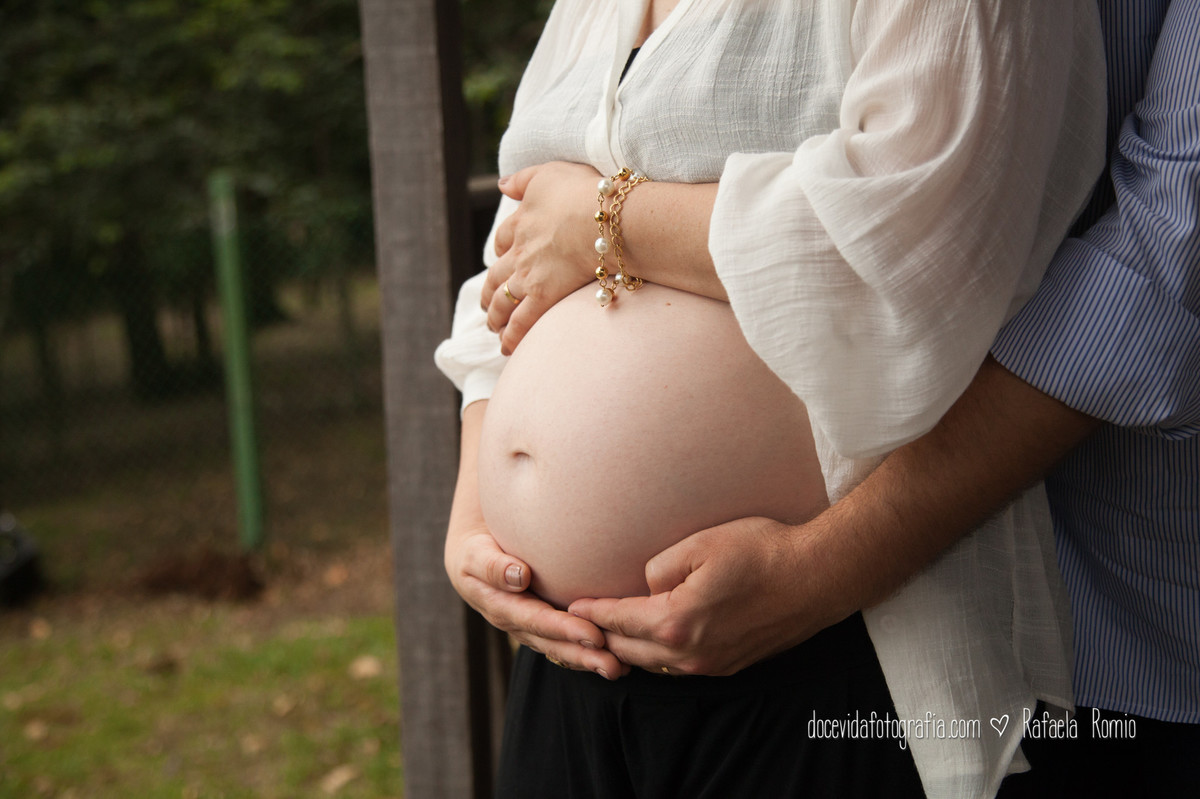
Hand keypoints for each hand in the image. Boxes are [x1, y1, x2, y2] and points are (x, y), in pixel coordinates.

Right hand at [445, 520, 630, 679]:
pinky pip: (566, 643)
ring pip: (562, 649)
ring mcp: (532, 630)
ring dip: (590, 660)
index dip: (564, 630)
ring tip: (621, 669)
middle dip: (583, 656)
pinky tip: (617, 658)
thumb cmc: (476, 552)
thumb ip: (493, 567)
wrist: (474, 561)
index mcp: (502, 608)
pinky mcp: (545, 627)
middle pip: (553, 644)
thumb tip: (520, 576)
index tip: (593, 636)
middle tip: (614, 666)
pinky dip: (589, 651)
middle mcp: (519, 625)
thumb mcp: (475, 555)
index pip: (537, 621)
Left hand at [481, 162, 602, 354]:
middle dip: (490, 291)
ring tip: (494, 327)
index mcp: (521, 222)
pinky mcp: (542, 296)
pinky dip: (511, 336)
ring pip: (502, 300)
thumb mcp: (547, 174)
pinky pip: (520, 322)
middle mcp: (519, 251)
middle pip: (496, 275)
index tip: (501, 258)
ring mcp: (528, 276)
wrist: (600, 218)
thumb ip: (522, 180)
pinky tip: (507, 347)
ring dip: (495, 315)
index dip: (501, 250)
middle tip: (488, 303)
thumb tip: (502, 185)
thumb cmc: (581, 192)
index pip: (503, 239)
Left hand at [568, 517, 849, 675]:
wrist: (817, 577)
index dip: (590, 612)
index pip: (617, 621)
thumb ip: (659, 566)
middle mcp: (689, 653)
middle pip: (627, 651)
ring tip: (606, 635)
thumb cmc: (762, 552)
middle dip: (600, 637)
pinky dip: (655, 656)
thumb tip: (643, 583)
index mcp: (676, 623)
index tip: (570, 606)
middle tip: (577, 625)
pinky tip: (649, 642)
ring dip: (627, 650)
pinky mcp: (728, 664)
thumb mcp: (701, 544)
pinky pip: (678, 667)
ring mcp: (710, 664)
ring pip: (652, 664)